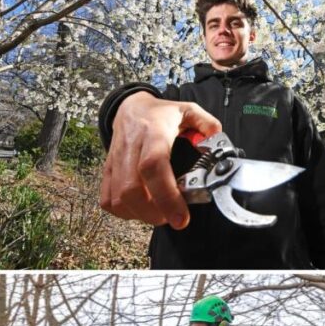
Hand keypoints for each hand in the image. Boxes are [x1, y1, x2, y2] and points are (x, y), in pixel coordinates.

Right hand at [99, 92, 221, 227]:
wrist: (130, 108)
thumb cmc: (159, 114)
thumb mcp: (188, 110)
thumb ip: (207, 124)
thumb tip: (217, 141)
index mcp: (153, 133)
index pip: (153, 166)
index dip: (166, 195)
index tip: (181, 217)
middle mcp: (130, 148)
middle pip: (132, 190)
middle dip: (154, 213)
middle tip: (172, 217)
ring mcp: (115, 161)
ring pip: (118, 199)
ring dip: (140, 214)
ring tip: (159, 214)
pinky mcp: (107, 171)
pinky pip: (108, 200)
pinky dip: (124, 212)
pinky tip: (140, 209)